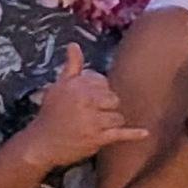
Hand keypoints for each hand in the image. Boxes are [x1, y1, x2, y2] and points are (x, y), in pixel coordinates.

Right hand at [24, 43, 148, 168]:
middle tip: (92, 114)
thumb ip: (71, 66)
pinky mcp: (97, 139)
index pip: (103, 83)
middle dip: (106, 107)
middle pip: (113, 99)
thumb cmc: (50, 113)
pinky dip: (133, 134)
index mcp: (78, 86)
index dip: (99, 91)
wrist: (42, 143)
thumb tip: (74, 45)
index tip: (90, 100)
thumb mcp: (58, 86)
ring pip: (117, 117)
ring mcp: (93, 121)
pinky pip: (120, 134)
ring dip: (110, 122)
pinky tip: (145, 132)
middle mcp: (86, 101)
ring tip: (95, 126)